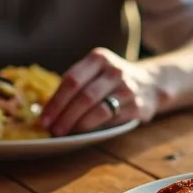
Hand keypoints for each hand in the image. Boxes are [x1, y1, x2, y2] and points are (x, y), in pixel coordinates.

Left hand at [40, 48, 159, 136]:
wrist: (149, 83)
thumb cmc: (110, 80)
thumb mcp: (94, 71)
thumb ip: (73, 85)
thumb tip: (44, 110)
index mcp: (99, 58)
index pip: (72, 80)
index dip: (55, 101)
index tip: (43, 118)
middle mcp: (115, 70)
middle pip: (84, 96)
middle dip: (64, 116)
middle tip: (52, 130)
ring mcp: (128, 88)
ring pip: (98, 110)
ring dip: (78, 125)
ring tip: (65, 133)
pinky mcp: (137, 106)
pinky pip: (112, 120)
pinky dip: (95, 129)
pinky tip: (84, 134)